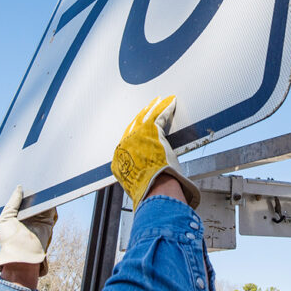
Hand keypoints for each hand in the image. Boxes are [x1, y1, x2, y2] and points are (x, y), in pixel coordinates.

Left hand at [0, 185, 57, 277]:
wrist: (22, 254)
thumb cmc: (9, 239)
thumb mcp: (5, 218)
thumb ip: (12, 202)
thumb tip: (19, 188)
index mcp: (15, 215)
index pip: (20, 199)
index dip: (22, 191)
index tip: (23, 180)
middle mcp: (27, 216)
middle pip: (32, 199)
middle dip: (33, 191)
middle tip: (33, 178)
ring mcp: (38, 218)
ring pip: (42, 202)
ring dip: (42, 195)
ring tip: (41, 183)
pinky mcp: (47, 221)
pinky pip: (50, 208)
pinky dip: (50, 201)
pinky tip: (47, 193)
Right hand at [111, 96, 200, 210]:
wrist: (154, 189)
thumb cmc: (149, 191)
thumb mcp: (137, 184)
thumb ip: (138, 176)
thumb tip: (144, 180)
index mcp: (119, 157)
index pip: (127, 139)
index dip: (135, 130)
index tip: (139, 125)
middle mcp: (125, 143)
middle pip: (134, 124)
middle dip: (141, 115)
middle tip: (147, 108)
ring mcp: (137, 135)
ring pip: (146, 116)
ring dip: (152, 107)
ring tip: (158, 100)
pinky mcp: (152, 130)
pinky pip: (159, 114)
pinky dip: (166, 107)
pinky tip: (171, 101)